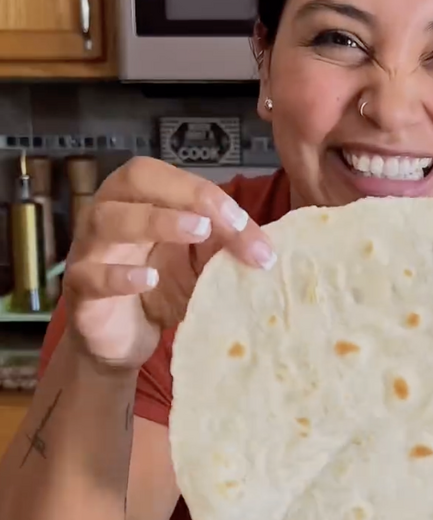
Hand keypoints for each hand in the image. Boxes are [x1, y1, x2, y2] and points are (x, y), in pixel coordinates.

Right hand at [63, 158, 275, 370]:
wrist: (125, 341)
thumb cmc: (162, 288)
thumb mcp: (200, 263)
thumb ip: (224, 245)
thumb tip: (265, 246)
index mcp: (141, 197)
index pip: (170, 178)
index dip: (205, 193)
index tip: (242, 223)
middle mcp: (110, 212)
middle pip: (134, 179)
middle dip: (182, 194)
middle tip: (217, 220)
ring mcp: (90, 250)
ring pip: (108, 220)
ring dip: (156, 221)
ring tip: (197, 232)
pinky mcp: (80, 290)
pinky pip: (92, 275)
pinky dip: (121, 276)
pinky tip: (149, 280)